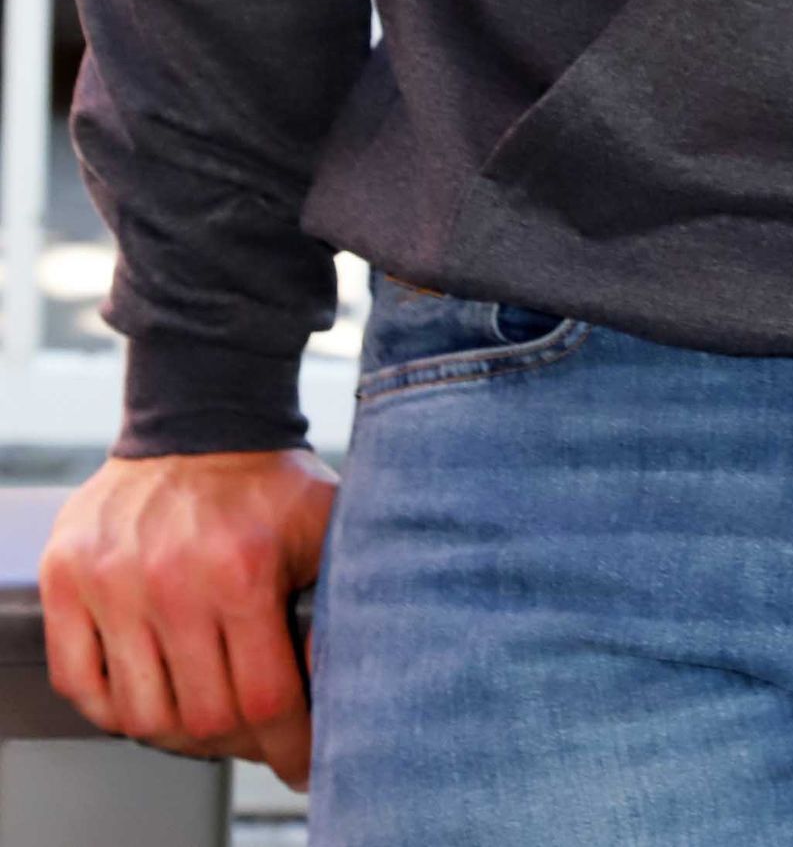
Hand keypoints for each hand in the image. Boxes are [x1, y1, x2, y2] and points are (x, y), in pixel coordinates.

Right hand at [40, 447, 337, 792]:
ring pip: (141, 713)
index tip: (301, 762)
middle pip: (202, 718)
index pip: (265, 699)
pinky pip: (79, 682)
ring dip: (176, 730)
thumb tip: (341, 684)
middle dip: (238, 742)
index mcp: (244, 568)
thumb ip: (338, 603)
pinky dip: (111, 706)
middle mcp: (172, 578)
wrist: (201, 414)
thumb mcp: (326, 529)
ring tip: (203, 713)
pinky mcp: (67, 577)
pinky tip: (147, 689)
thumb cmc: (268, 479)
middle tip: (254, 734)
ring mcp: (113, 580)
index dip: (289, 746)